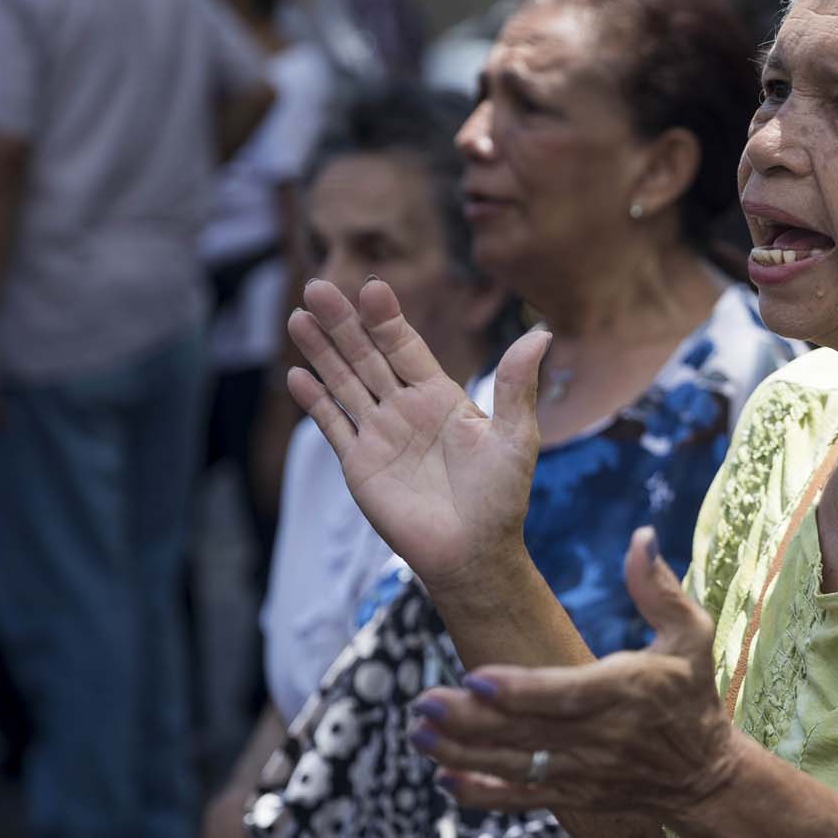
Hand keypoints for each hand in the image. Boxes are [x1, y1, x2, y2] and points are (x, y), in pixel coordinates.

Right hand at [285, 278, 549, 595]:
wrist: (474, 552)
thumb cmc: (501, 497)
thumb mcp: (517, 437)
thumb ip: (518, 386)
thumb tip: (541, 335)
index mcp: (441, 396)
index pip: (406, 346)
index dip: (387, 318)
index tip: (372, 287)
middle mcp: (406, 408)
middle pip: (367, 355)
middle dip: (343, 323)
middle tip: (317, 286)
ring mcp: (380, 434)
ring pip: (344, 383)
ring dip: (321, 351)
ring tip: (298, 316)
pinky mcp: (360, 464)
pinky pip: (333, 426)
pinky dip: (315, 402)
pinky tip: (295, 376)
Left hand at [410, 527, 742, 818]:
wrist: (704, 775)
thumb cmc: (692, 693)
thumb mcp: (689, 635)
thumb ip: (659, 588)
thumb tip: (641, 535)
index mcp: (626, 692)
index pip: (566, 694)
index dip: (519, 690)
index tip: (474, 677)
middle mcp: (602, 738)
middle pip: (528, 732)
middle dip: (470, 721)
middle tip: (421, 702)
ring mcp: (585, 772)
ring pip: (516, 766)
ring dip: (463, 753)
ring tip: (418, 733)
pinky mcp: (573, 795)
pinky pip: (521, 799)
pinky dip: (481, 793)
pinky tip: (443, 778)